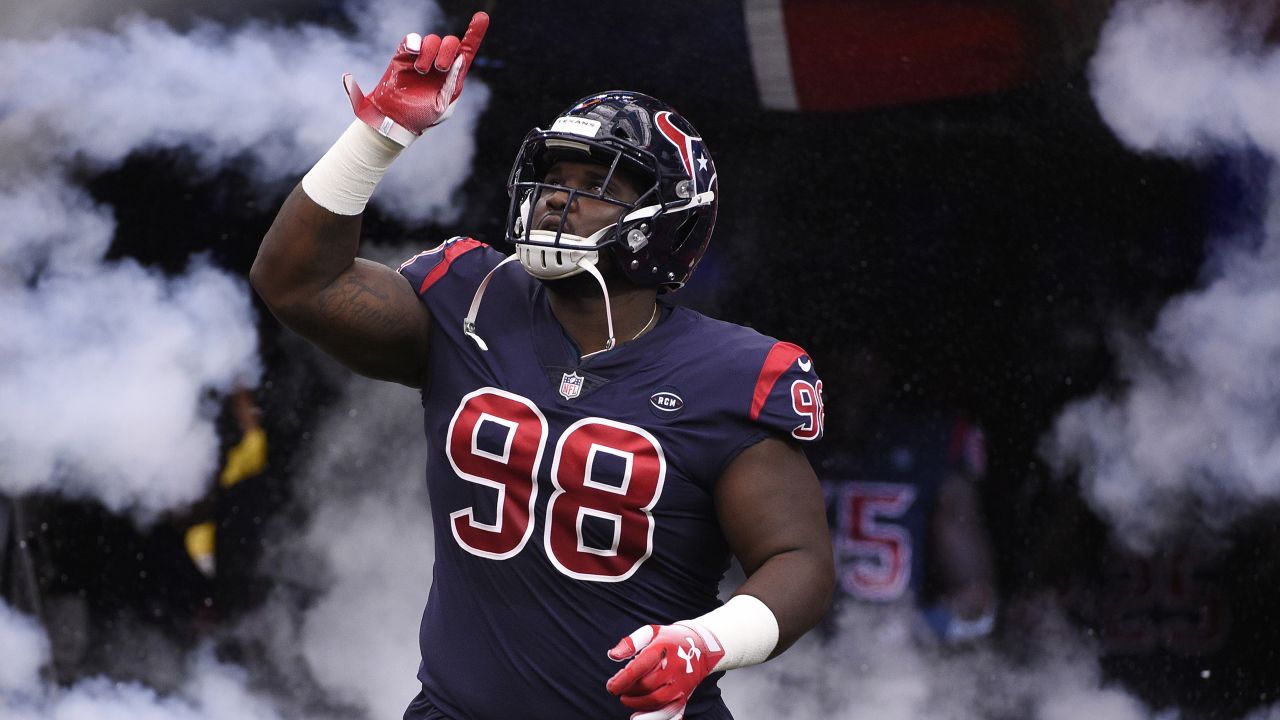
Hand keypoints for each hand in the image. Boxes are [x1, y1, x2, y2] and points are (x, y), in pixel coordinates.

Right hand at [344, 12, 488, 144]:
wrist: (394, 120)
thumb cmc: (421, 117)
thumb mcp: (442, 106)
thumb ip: (452, 83)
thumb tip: (460, 58)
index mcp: (453, 76)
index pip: (467, 51)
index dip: (475, 33)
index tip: (482, 17)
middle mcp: (439, 64)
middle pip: (451, 42)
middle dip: (447, 51)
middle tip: (439, 68)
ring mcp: (422, 58)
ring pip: (432, 40)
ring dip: (429, 52)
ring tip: (421, 70)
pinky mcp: (404, 56)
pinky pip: (411, 40)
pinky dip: (413, 42)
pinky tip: (413, 53)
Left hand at [606, 622, 724, 719]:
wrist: (702, 646)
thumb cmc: (669, 639)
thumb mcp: (651, 632)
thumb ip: (631, 642)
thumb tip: (612, 656)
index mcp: (663, 649)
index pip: (638, 668)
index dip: (621, 680)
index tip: (611, 686)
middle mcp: (674, 667)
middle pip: (646, 685)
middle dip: (628, 691)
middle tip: (618, 690)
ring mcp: (681, 683)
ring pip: (656, 700)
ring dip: (636, 704)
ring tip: (625, 699)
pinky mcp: (685, 695)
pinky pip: (670, 711)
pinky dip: (653, 717)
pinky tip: (638, 718)